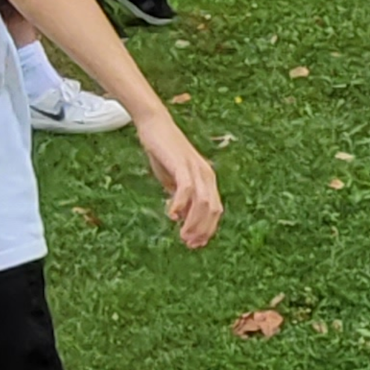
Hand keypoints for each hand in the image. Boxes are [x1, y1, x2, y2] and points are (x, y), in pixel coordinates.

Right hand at [138, 122, 222, 248]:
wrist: (154, 125)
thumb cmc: (163, 152)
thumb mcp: (173, 179)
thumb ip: (180, 196)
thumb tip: (180, 217)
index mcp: (207, 179)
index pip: (215, 210)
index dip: (207, 229)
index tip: (195, 244)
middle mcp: (206, 175)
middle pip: (213, 210)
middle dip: (202, 230)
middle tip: (188, 244)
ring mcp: (196, 169)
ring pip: (203, 203)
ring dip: (193, 223)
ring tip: (182, 236)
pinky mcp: (183, 164)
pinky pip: (187, 189)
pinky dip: (180, 205)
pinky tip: (170, 216)